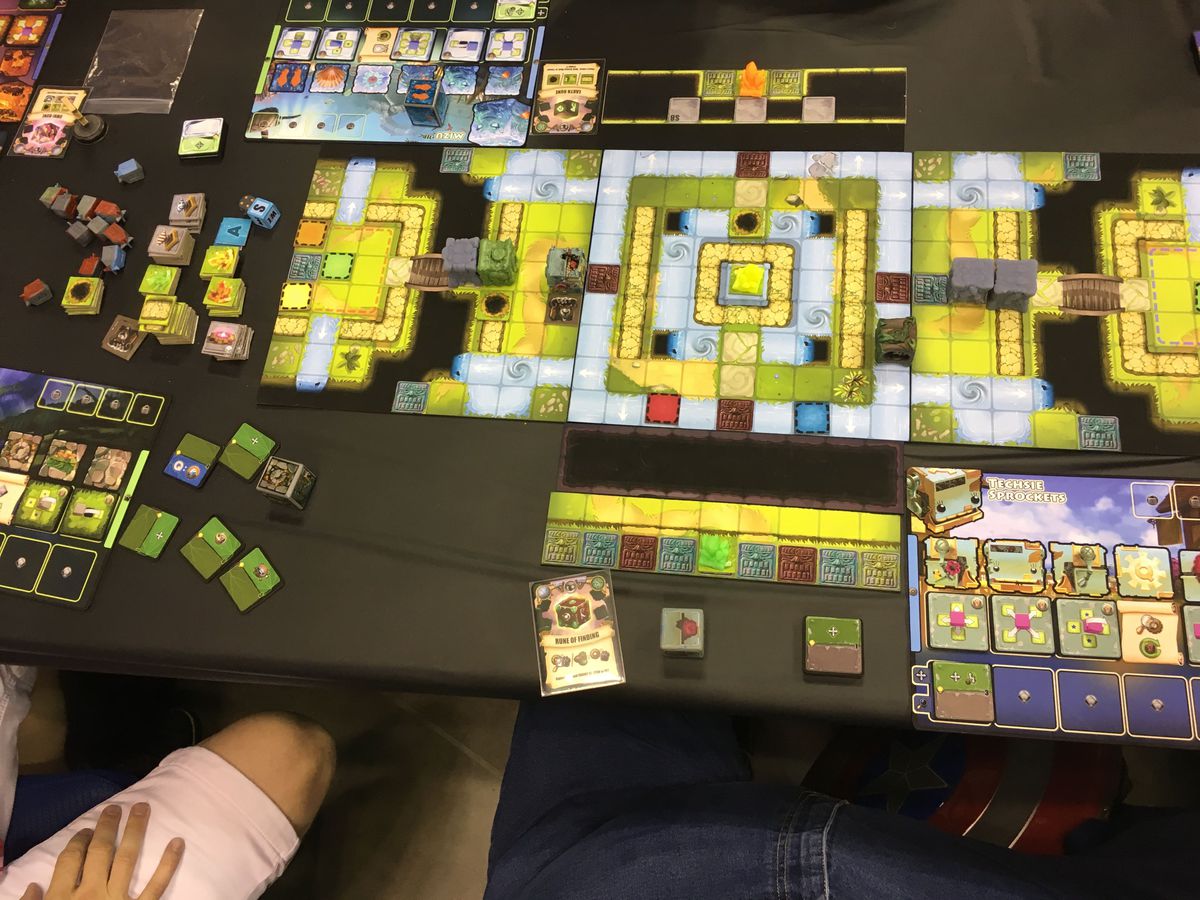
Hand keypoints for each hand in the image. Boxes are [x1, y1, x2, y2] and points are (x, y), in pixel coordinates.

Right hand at [20, 803, 183, 899]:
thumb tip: (32, 887)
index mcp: (62, 899)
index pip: (69, 860)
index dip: (77, 841)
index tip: (84, 829)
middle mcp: (90, 895)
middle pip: (99, 852)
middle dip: (106, 827)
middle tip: (115, 808)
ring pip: (127, 858)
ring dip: (135, 831)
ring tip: (143, 808)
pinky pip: (157, 886)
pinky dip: (169, 863)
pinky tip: (178, 842)